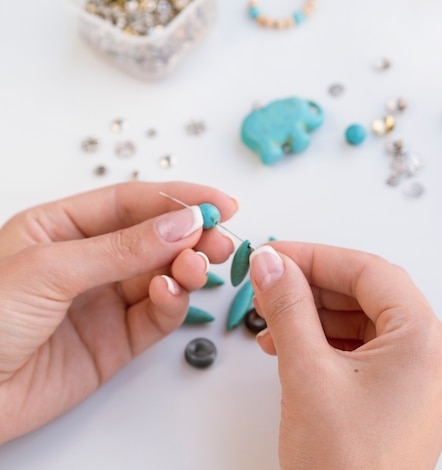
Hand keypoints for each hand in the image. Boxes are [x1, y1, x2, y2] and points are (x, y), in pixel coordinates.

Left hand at [0, 181, 236, 443]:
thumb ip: (121, 248)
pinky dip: (172, 304)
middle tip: (220, 238)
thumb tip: (181, 223)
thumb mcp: (48, 269)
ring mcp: (104, 301)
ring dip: (186, 268)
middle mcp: (87, 262)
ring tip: (198, 267)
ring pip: (162, 276)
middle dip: (192, 235)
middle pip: (154, 238)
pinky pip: (157, 315)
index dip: (178, 199)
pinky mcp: (117, 341)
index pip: (131, 202)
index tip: (217, 203)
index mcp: (61, 227)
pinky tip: (170, 294)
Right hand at [249, 242, 441, 469]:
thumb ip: (288, 307)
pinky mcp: (405, 396)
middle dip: (314, 286)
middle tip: (269, 281)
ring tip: (272, 316)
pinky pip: (368, 351)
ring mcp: (422, 378)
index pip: (369, 272)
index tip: (276, 253)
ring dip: (317, 315)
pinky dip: (330, 342)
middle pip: (369, 294)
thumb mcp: (307, 372)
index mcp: (426, 340)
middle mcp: (434, 355)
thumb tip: (272, 263)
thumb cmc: (344, 467)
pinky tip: (292, 344)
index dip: (317, 256)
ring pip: (366, 322)